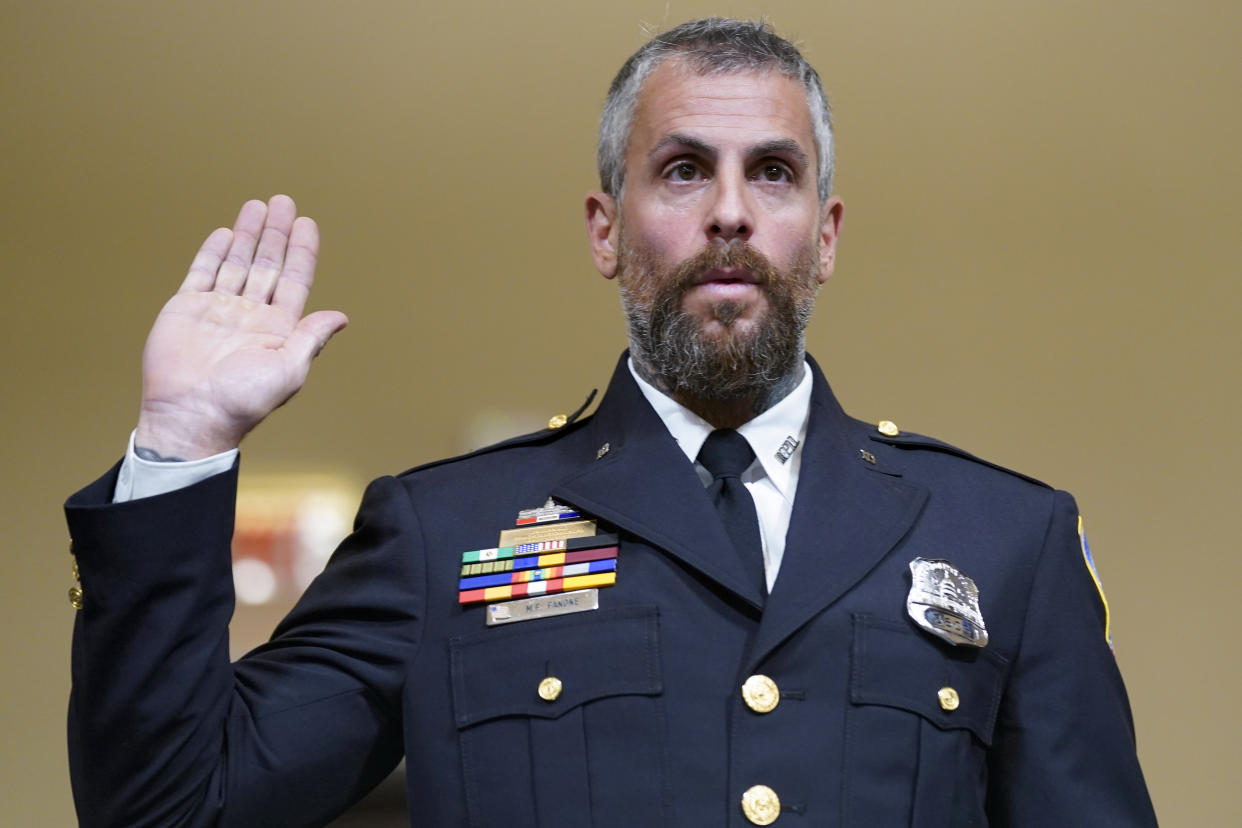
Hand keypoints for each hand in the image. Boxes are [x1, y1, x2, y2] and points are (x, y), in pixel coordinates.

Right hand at [134, 195, 347, 459]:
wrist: (191, 414)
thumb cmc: (243, 400)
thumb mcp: (289, 368)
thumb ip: (311, 337)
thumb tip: (341, 316)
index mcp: (278, 328)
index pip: (294, 280)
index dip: (302, 251)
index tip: (308, 224)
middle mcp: (250, 314)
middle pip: (267, 264)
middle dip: (276, 234)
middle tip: (283, 202)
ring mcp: (218, 309)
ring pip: (236, 263)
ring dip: (249, 235)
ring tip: (257, 206)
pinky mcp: (187, 309)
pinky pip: (203, 273)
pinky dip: (213, 252)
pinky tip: (226, 233)